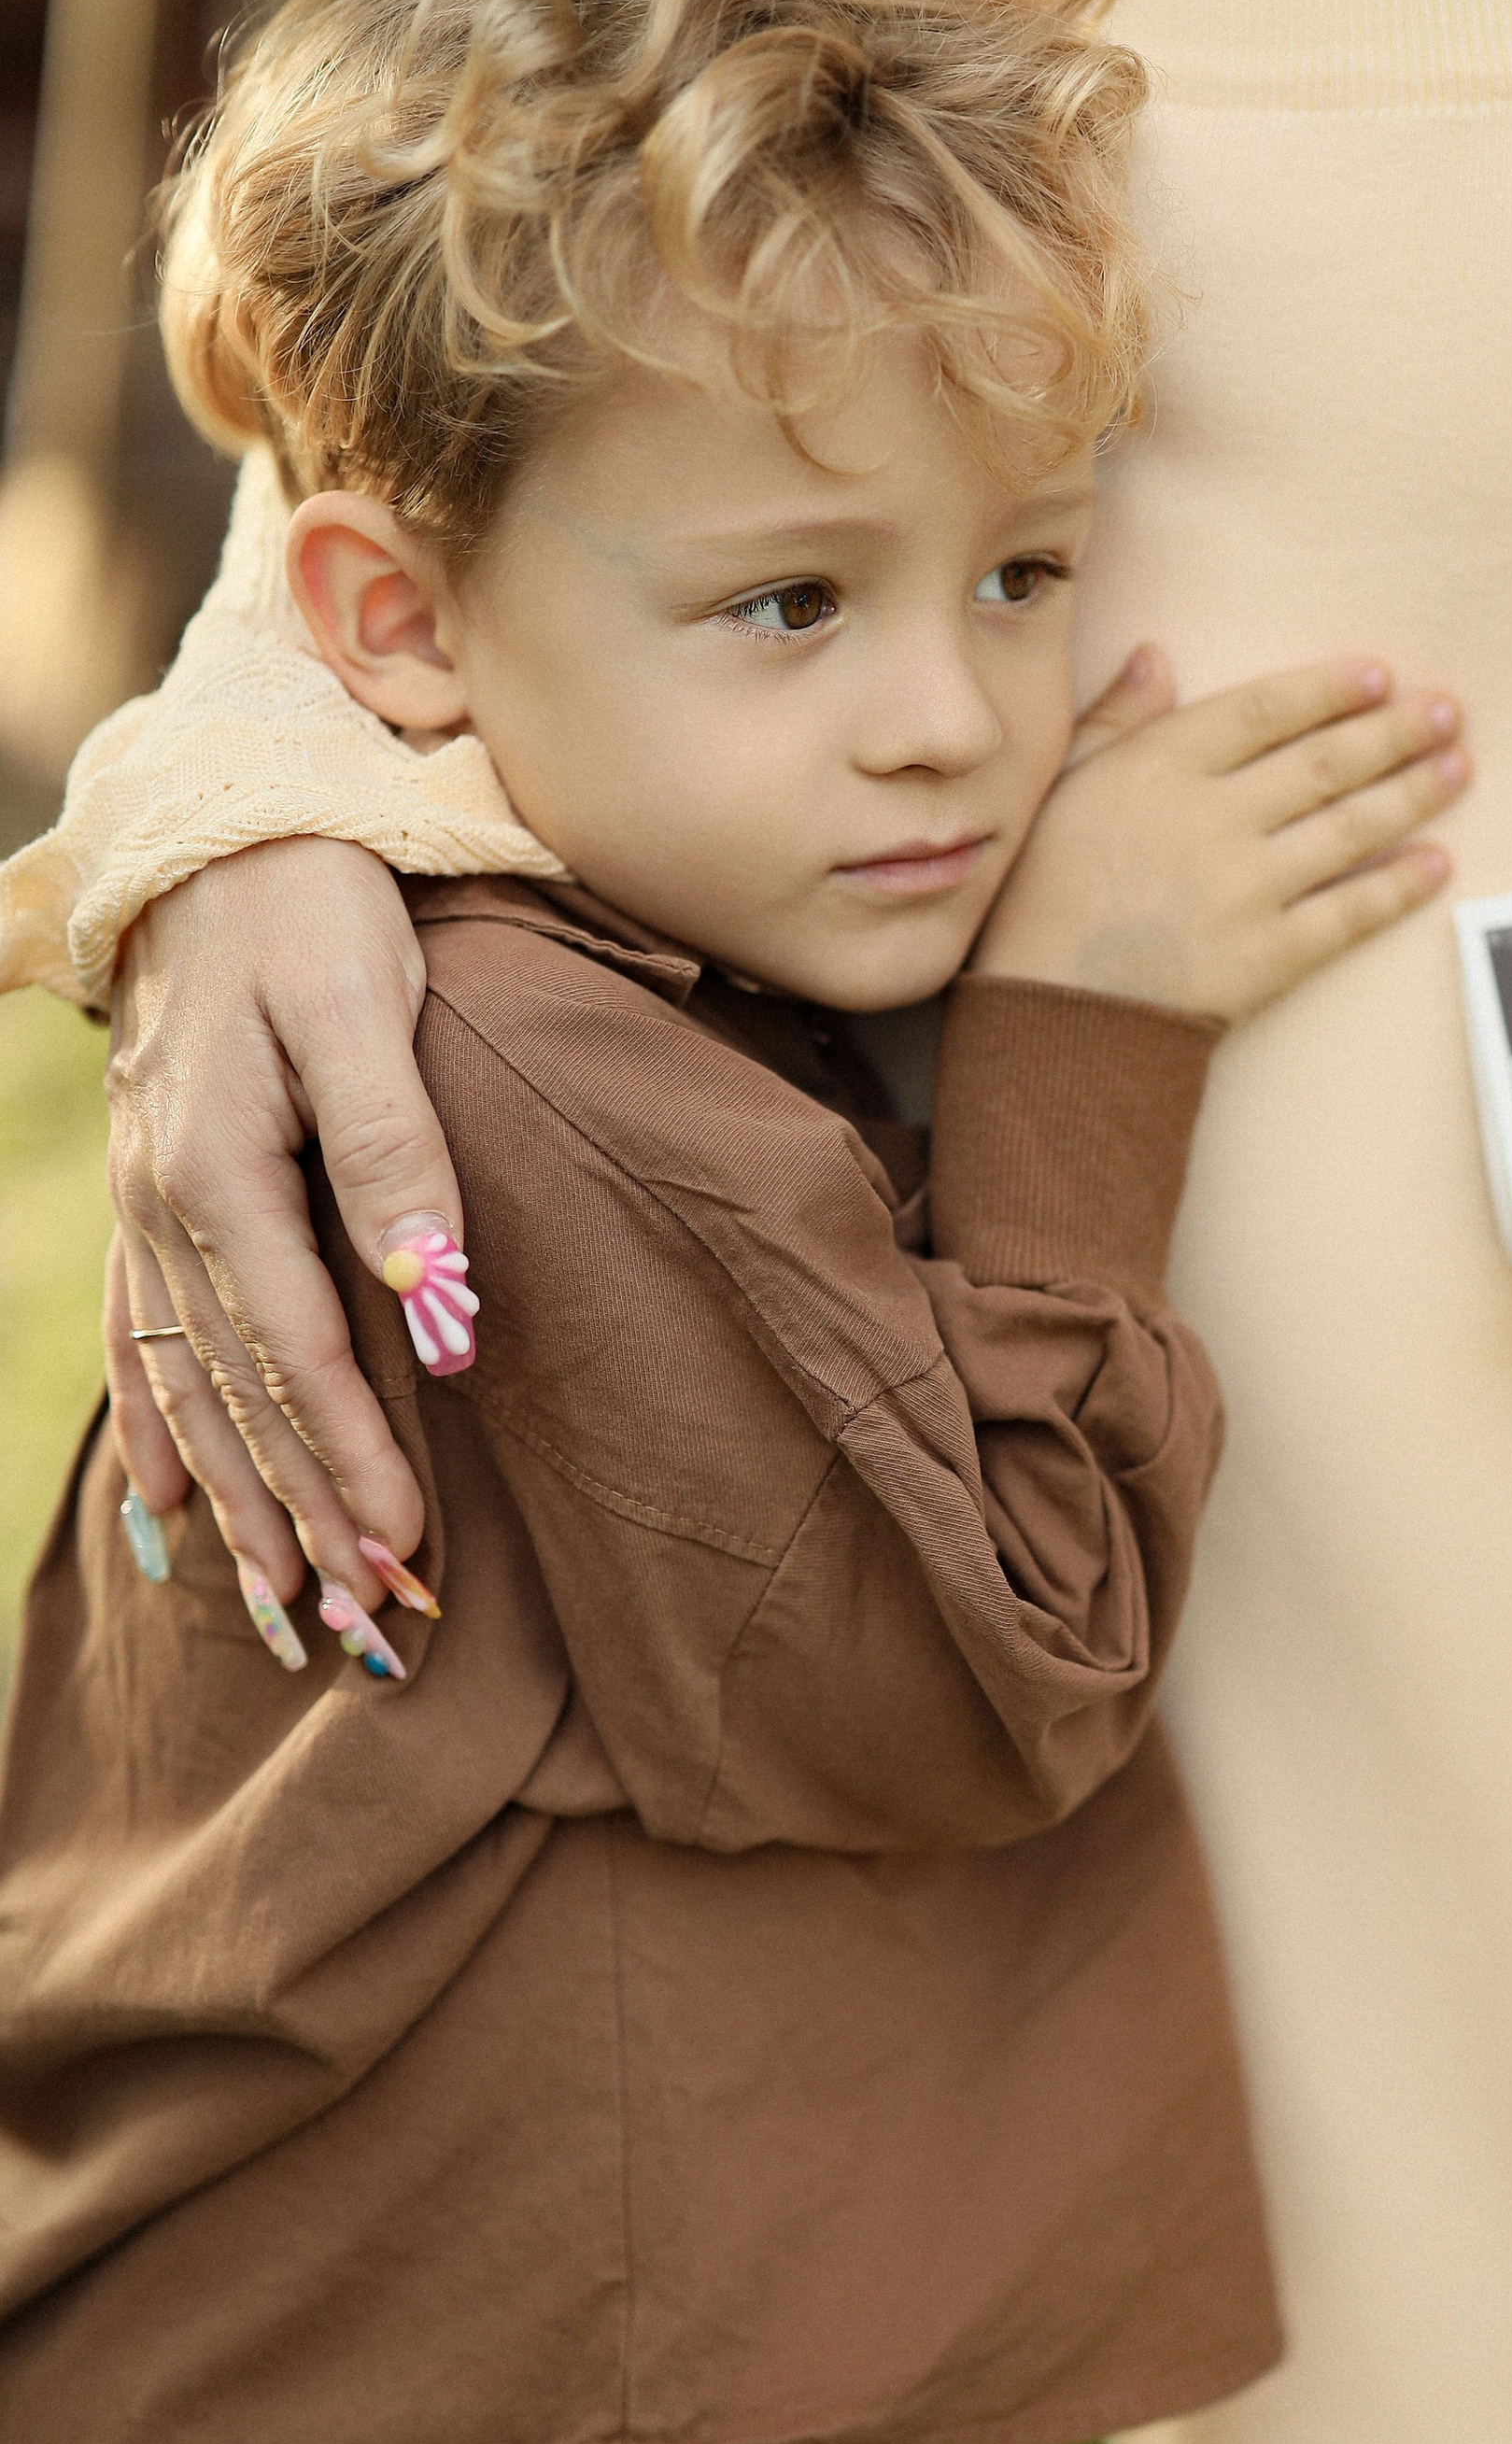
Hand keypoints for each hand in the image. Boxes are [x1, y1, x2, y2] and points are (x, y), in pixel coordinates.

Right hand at [106, 837, 459, 1621]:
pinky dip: (158, 1428)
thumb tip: (438, 1308)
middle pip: (242, 1394)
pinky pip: (141, 1336)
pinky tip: (167, 1511)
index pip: (296, 1353)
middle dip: (303, 1516)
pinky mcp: (155, 1186)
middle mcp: (168, 1202)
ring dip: (238, 1501)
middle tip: (366, 1628)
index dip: (349, 1460)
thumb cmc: (314, 902)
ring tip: (281, 1610)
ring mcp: (148, 1199)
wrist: (225, 816)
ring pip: (192, 1383)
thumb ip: (399, 1155)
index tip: (404, 1553)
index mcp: (222, 1168)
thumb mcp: (367, 1009)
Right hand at [974, 647, 1468, 1019]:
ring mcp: (1245, 890)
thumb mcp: (1061, 789)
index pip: (1264, 711)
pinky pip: (1348, 912)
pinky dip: (1398, 887)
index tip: (1379, 675)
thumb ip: (1114, 720)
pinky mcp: (1268, 955)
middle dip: (1393, 733)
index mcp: (1158, 769)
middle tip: (1447, 710)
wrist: (1047, 1016)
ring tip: (1459, 766)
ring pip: (1348, 828)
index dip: (1328, 690)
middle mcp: (1212, 820)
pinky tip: (1438, 862)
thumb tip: (1158, 655)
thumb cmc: (1043, 897)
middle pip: (1322, 763)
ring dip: (1412, 794)